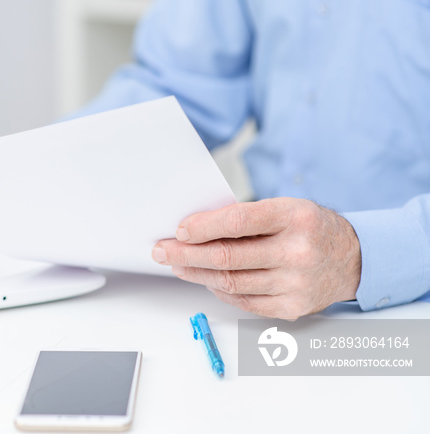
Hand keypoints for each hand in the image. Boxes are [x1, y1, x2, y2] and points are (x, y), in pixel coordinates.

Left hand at [151, 198, 360, 319]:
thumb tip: (195, 229)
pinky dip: (219, 290)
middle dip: (187, 254)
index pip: (239, 221)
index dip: (204, 226)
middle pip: (228, 257)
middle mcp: (298, 251)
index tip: (179, 229)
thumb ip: (247, 218)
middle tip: (162, 250)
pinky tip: (205, 279)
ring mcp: (296, 283)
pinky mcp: (293, 307)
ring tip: (177, 265)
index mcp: (295, 217)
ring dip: (196, 273)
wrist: (352, 259)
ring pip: (231, 282)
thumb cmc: (309, 228)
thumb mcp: (286, 208)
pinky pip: (243, 300)